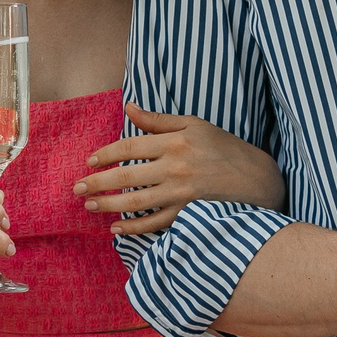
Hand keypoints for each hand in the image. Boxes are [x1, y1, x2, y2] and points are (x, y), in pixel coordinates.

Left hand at [76, 104, 287, 233]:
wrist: (259, 180)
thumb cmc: (225, 148)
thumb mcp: (195, 125)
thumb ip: (159, 120)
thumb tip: (129, 107)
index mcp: (175, 142)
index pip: (129, 147)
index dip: (105, 154)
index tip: (89, 161)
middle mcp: (175, 169)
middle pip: (125, 177)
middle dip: (97, 183)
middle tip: (77, 188)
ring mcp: (181, 195)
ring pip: (135, 202)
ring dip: (108, 206)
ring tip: (89, 206)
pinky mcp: (188, 215)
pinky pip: (155, 223)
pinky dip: (134, 228)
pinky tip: (117, 229)